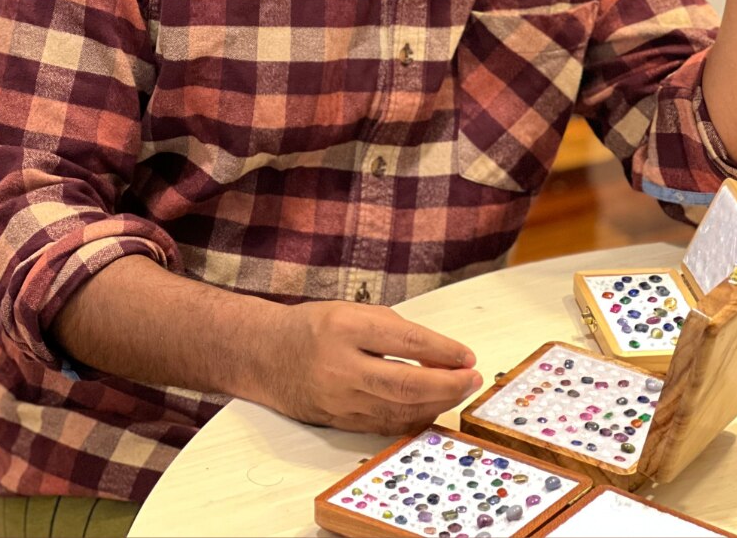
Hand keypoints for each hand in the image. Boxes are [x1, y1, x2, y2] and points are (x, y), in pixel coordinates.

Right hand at [249, 301, 483, 434]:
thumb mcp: (352, 312)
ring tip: (458, 391)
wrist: (264, 356)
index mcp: (344, 328)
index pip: (406, 342)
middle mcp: (339, 366)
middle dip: (448, 385)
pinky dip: (414, 418)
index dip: (444, 351)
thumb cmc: (313, 328)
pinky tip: (431, 407)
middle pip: (406, 384)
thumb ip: (396, 330)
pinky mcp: (338, 421)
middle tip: (472, 379)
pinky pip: (385, 425)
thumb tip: (443, 356)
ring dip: (437, 404)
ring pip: (399, 410)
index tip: (468, 356)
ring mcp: (338, 399)